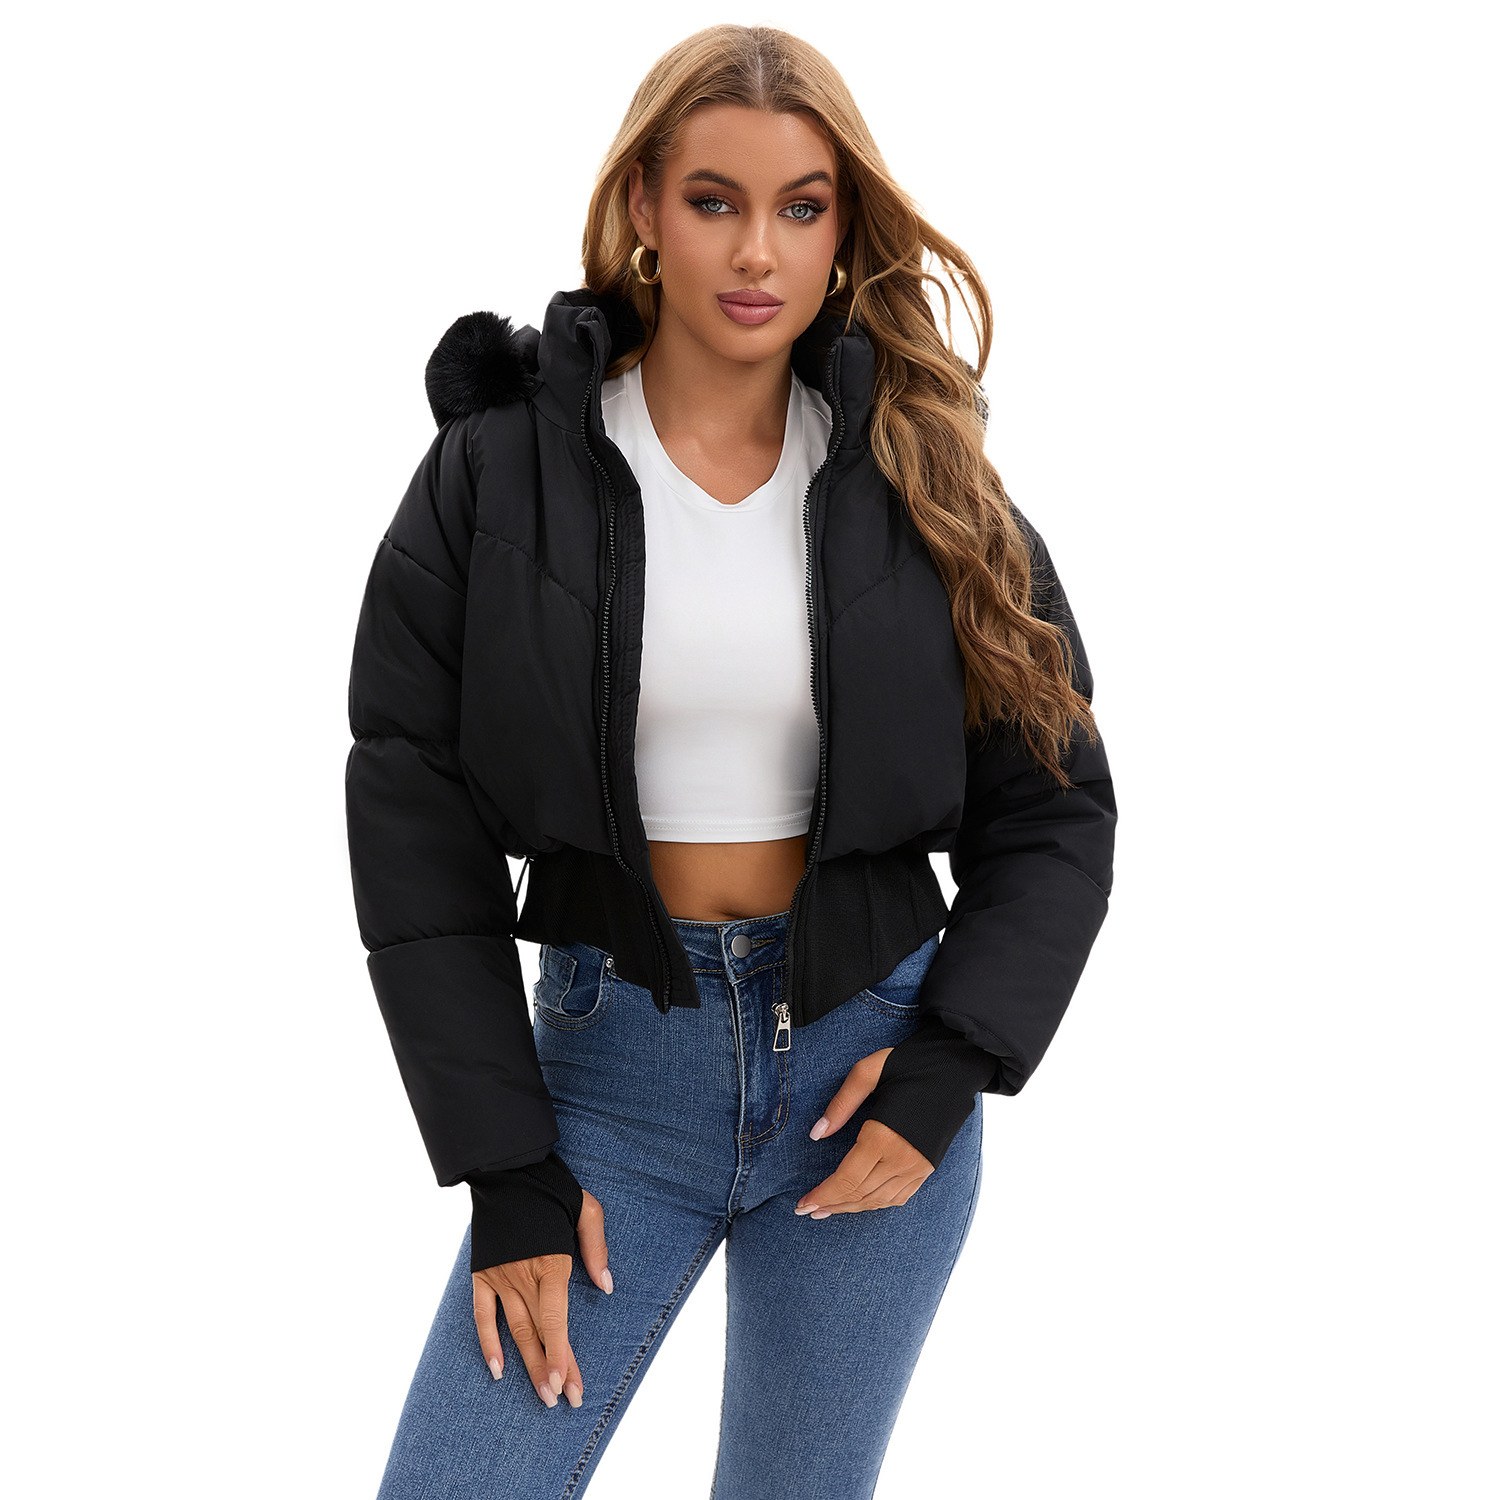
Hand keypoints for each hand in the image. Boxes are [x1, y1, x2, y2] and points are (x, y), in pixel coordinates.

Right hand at [472, 1187, 610, 1407]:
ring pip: (512, 1331)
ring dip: (527, 1364)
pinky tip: (497, 1370)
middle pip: (537, 1333)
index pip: (554, 1320)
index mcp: (550, 1262)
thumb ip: (596, 1249)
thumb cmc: (552, 1187)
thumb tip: (606, 1285)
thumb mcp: (587, 1209)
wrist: (506, 1169)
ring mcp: (499, 1277)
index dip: (561, 1354)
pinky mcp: (481, 1274)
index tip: (567, 1383)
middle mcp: (522, 1276)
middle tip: (563, 1401)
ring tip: (542, 1393)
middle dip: (551, 1370)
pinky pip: (481, 1315)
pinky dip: (487, 1343)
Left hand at [796, 1048, 934, 1218]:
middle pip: (859, 1194)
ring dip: (850, 1208)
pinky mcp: (928, 1168)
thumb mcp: (868, 1072)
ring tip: (826, 1209)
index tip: (802, 1204)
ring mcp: (918, 1167)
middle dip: (830, 1205)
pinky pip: (898, 1197)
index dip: (822, 1195)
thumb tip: (817, 1134)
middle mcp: (902, 1158)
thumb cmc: (909, 1064)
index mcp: (883, 1136)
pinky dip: (875, 1204)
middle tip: (805, 1210)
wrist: (956, 1068)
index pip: (846, 1179)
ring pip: (878, 1201)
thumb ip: (841, 1104)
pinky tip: (860, 1202)